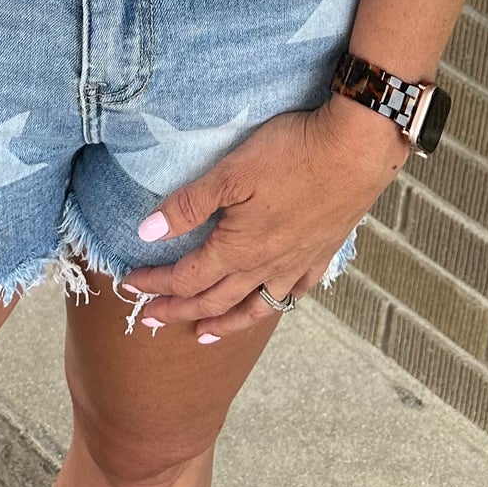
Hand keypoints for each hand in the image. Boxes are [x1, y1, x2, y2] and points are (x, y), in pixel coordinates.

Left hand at [124, 95, 410, 341]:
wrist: (356, 151)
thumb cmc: (291, 154)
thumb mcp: (231, 172)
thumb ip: (189, 205)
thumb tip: (146, 232)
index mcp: (239, 248)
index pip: (188, 276)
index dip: (156, 283)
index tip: (131, 287)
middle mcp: (266, 265)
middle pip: (215, 298)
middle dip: (179, 310)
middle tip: (151, 321)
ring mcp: (297, 263)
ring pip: (255, 306)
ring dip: (225, 323)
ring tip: (205, 335)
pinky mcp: (321, 252)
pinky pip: (294, 292)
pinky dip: (275, 305)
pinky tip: (270, 303)